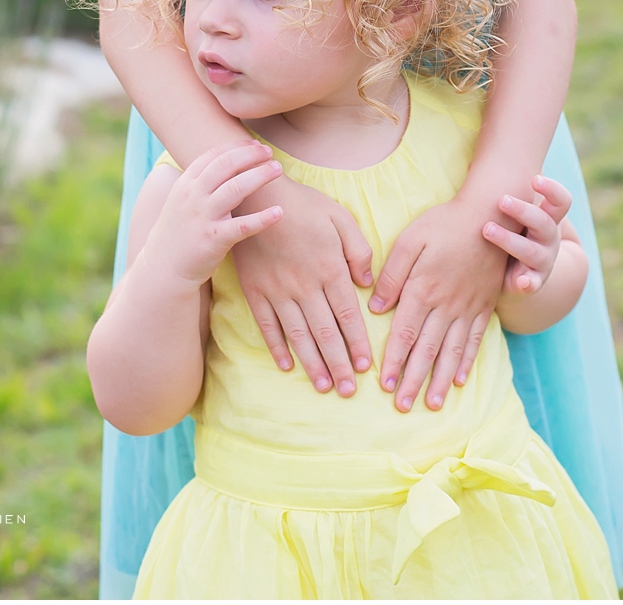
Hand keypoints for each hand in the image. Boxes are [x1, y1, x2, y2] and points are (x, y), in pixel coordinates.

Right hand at [143, 142, 284, 291]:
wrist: (164, 267)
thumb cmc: (179, 234)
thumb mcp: (182, 201)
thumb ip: (200, 184)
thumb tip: (223, 168)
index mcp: (186, 183)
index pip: (214, 155)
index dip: (237, 146)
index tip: (255, 144)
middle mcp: (194, 196)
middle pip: (226, 165)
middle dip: (250, 155)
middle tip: (270, 153)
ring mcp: (204, 217)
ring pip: (236, 188)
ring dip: (259, 175)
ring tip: (277, 170)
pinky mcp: (215, 240)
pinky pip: (243, 226)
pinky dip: (262, 218)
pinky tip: (278, 212)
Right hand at [232, 172, 373, 395]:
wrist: (255, 195)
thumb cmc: (303, 204)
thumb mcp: (340, 217)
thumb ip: (359, 250)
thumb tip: (367, 283)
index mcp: (330, 269)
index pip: (348, 315)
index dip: (357, 343)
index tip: (365, 368)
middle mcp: (305, 286)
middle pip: (326, 333)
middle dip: (339, 365)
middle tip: (348, 391)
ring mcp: (278, 291)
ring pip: (299, 335)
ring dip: (312, 364)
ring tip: (323, 386)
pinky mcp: (256, 291)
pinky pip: (268, 325)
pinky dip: (277, 347)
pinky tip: (287, 366)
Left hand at [369, 193, 507, 411]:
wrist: (490, 213)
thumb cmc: (444, 223)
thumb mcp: (410, 239)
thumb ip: (391, 275)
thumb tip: (375, 308)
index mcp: (423, 289)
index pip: (404, 334)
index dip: (394, 361)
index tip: (383, 385)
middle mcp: (445, 305)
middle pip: (426, 350)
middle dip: (413, 381)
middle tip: (402, 407)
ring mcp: (467, 308)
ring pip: (451, 351)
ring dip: (440, 380)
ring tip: (432, 404)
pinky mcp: (483, 306)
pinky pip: (474, 339)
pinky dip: (466, 362)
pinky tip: (459, 381)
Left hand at [486, 176, 572, 299]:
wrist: (521, 277)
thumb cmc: (513, 236)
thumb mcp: (514, 215)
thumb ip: (507, 192)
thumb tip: (484, 152)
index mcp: (548, 219)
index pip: (561, 201)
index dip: (551, 190)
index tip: (535, 180)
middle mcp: (549, 239)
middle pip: (544, 222)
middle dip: (523, 210)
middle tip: (502, 201)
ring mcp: (543, 262)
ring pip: (532, 250)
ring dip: (510, 239)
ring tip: (487, 230)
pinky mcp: (533, 283)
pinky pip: (533, 284)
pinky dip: (528, 283)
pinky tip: (521, 283)